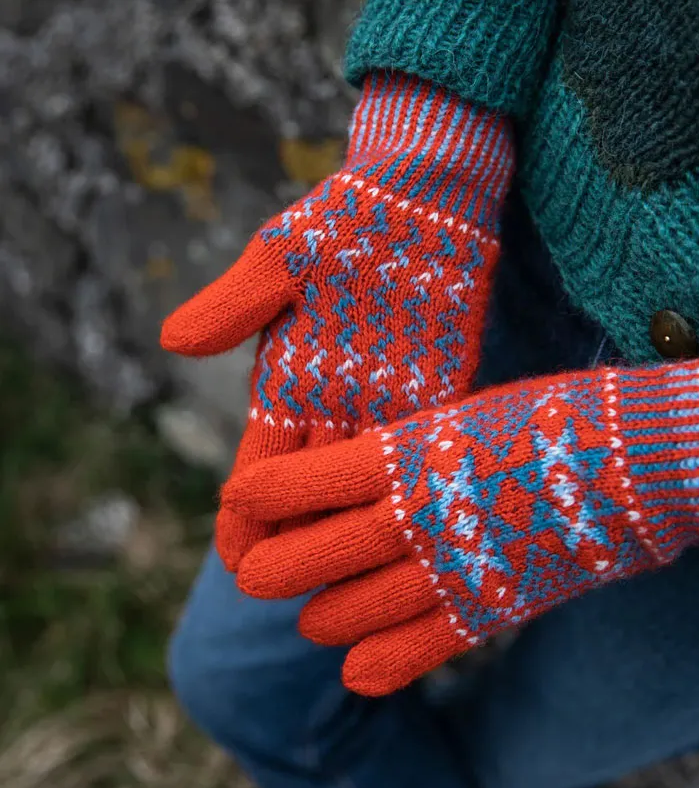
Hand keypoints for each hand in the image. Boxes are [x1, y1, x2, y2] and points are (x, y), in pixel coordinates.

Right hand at [161, 72, 513, 570]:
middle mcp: (335, 399)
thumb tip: (170, 343)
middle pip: (308, 488)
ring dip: (348, 528)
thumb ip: (234, 304)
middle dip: (294, 541)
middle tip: (285, 594)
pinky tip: (414, 527)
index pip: (259, 462)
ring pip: (359, 481)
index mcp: (289, 377)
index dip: (243, 513)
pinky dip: (407, 488)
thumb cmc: (343, 220)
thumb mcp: (279, 257)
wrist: (422, 194)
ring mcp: (387, 398)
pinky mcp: (438, 387)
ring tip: (346, 582)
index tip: (234, 559)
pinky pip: (418, 449)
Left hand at [222, 369, 652, 694]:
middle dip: (271, 567)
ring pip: (353, 609)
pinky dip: (379, 663)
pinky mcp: (489, 608)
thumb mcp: (461, 411)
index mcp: (402, 451)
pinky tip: (354, 671)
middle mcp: (412, 513)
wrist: (636, 459)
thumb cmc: (549, 415)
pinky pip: (417, 649)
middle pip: (310, 554)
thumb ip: (405, 448)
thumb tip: (355, 465)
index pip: (298, 482)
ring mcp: (449, 567)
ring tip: (310, 620)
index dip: (257, 496)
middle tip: (251, 574)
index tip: (238, 501)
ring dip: (321, 617)